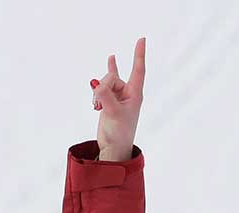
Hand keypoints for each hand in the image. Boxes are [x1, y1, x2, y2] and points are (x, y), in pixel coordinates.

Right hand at [91, 37, 145, 161]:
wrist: (113, 148)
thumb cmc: (119, 133)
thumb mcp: (113, 113)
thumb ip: (105, 96)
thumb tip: (96, 84)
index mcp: (135, 95)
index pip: (138, 70)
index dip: (139, 54)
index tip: (142, 39)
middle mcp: (127, 93)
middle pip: (112, 77)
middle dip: (103, 86)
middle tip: (99, 104)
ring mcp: (117, 96)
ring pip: (104, 82)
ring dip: (97, 93)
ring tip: (97, 107)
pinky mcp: (108, 100)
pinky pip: (103, 84)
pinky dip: (100, 84)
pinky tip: (112, 59)